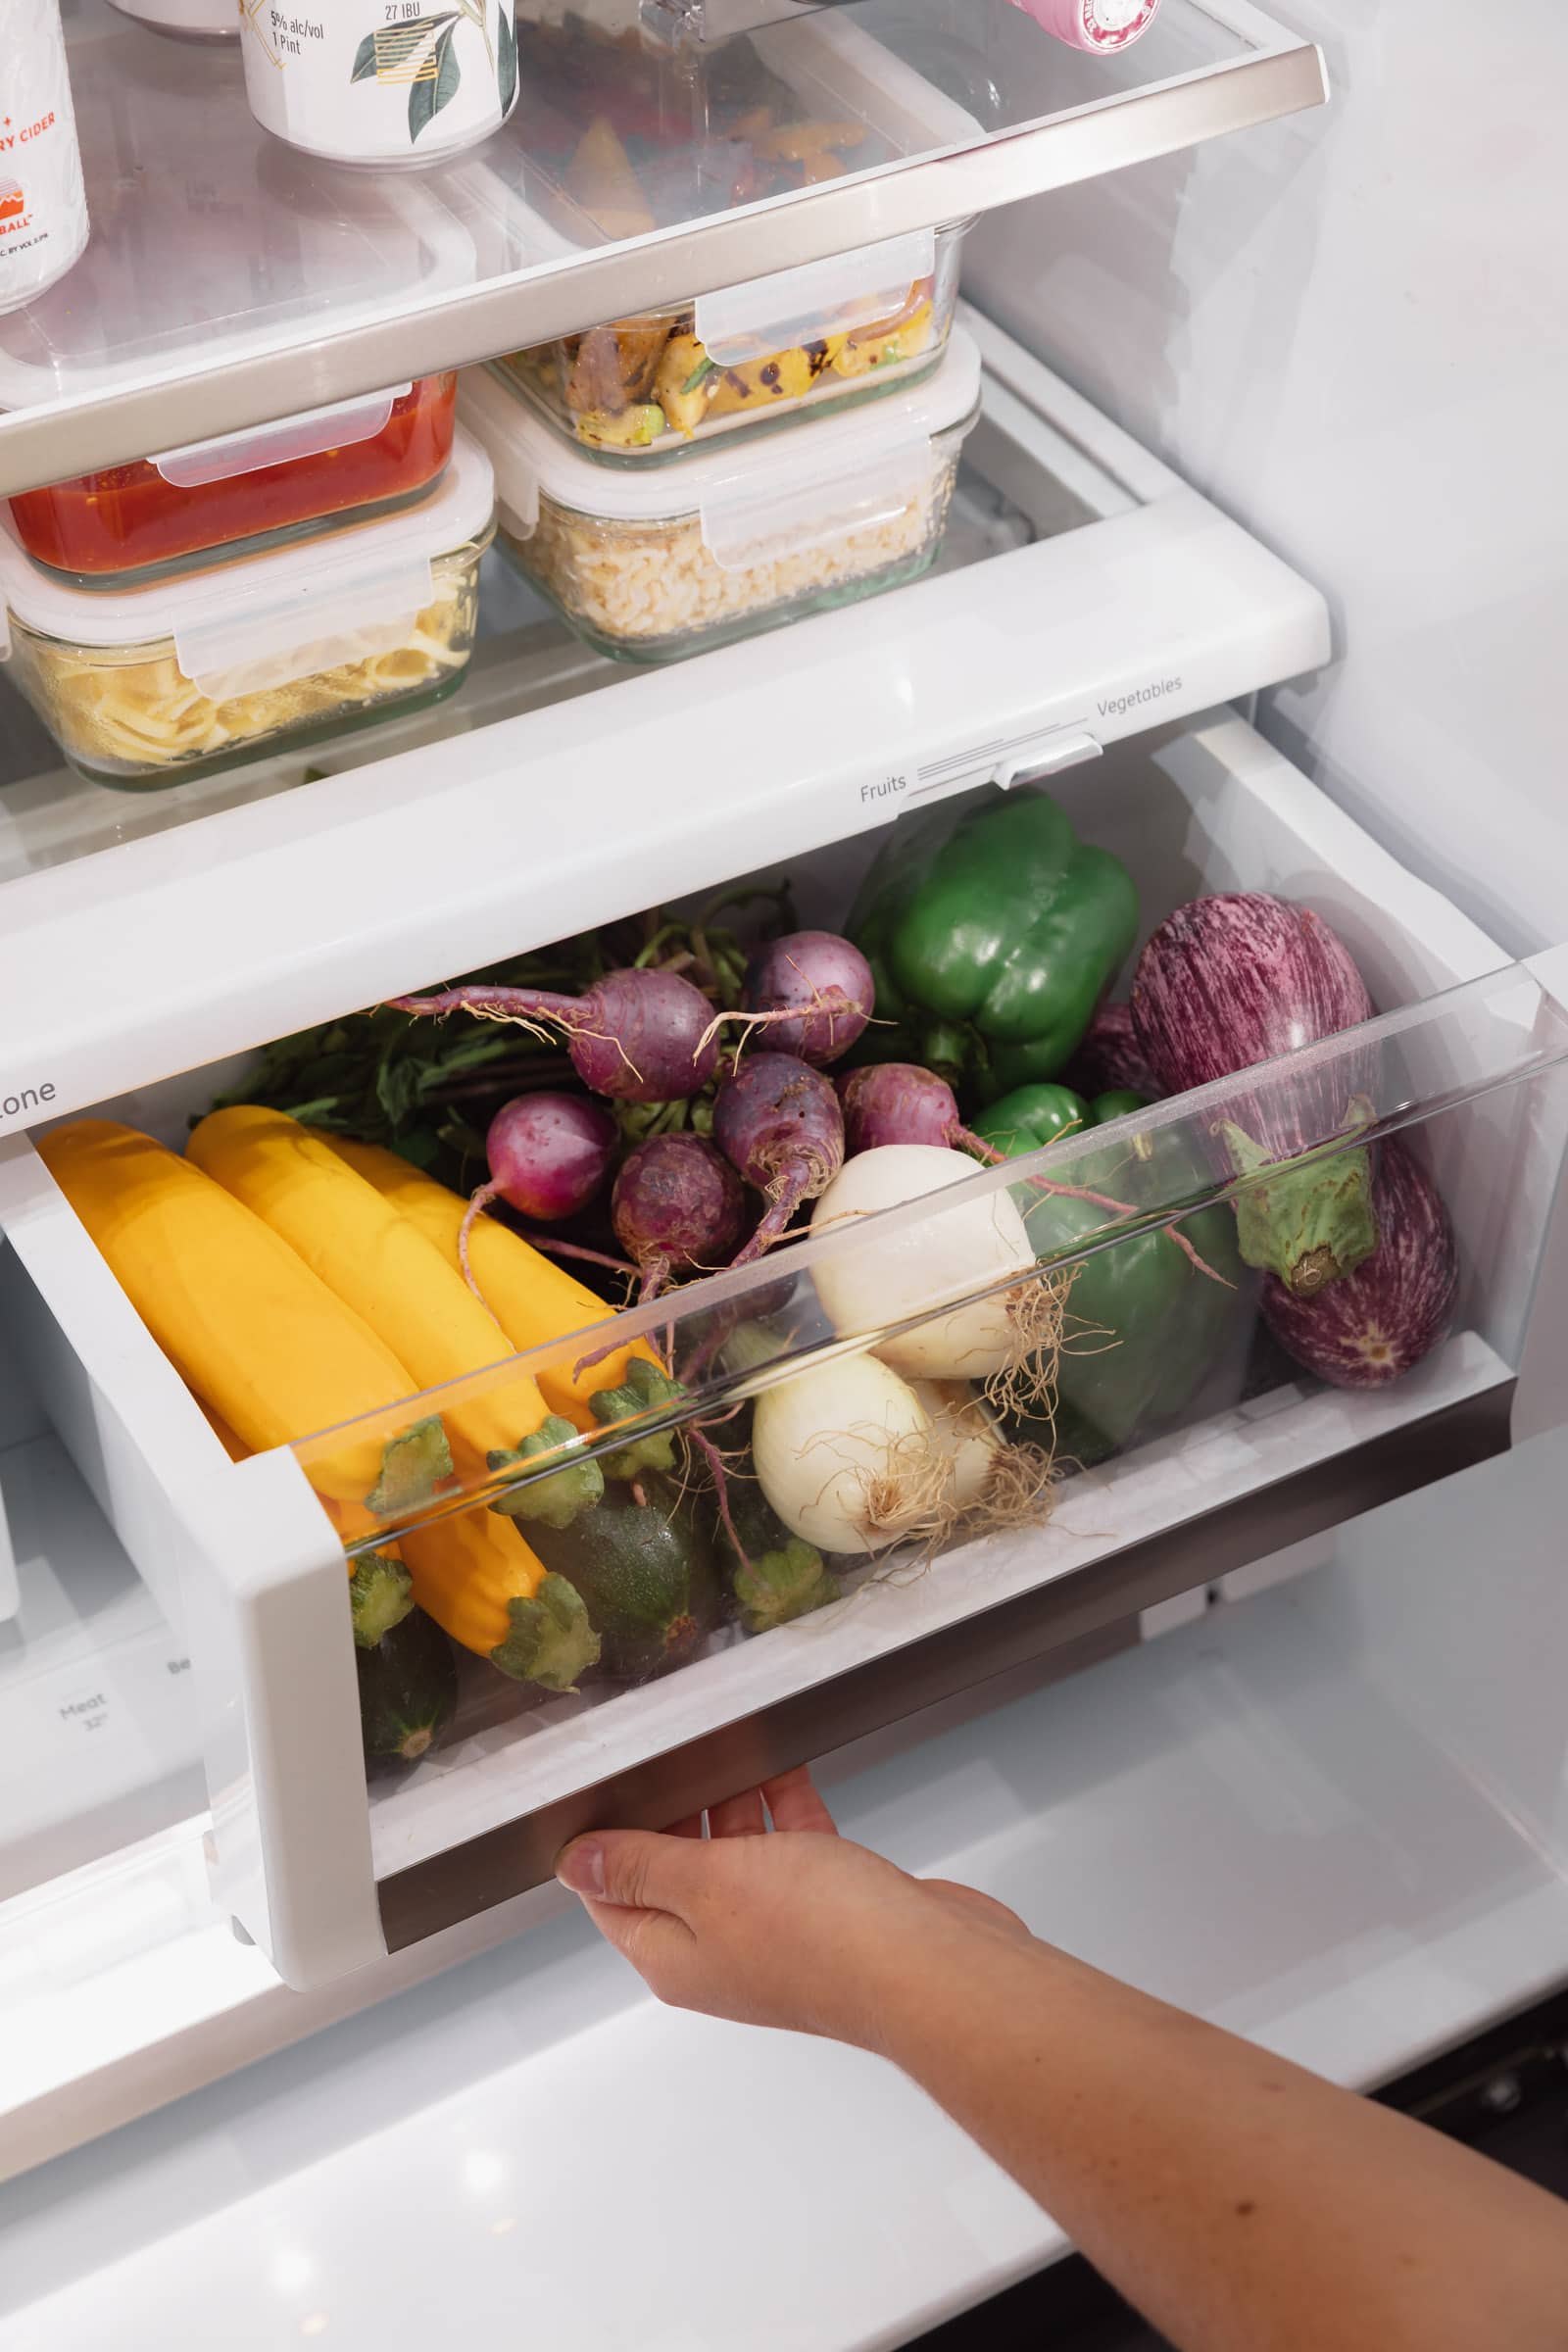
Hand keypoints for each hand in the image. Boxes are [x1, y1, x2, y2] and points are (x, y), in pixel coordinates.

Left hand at [556, 1767, 1028, 2049]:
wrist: (930, 1968)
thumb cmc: (824, 1938)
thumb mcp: (708, 1882)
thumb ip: (643, 1864)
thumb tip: (577, 1864)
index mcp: (675, 1956)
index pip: (615, 1896)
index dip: (608, 1840)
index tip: (610, 1785)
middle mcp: (723, 1952)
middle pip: (678, 1870)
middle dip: (677, 1809)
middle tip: (676, 1752)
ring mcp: (780, 1933)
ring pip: (740, 1855)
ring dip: (735, 1802)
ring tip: (730, 1746)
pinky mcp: (832, 1911)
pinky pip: (795, 1849)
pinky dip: (788, 1810)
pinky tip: (788, 1769)